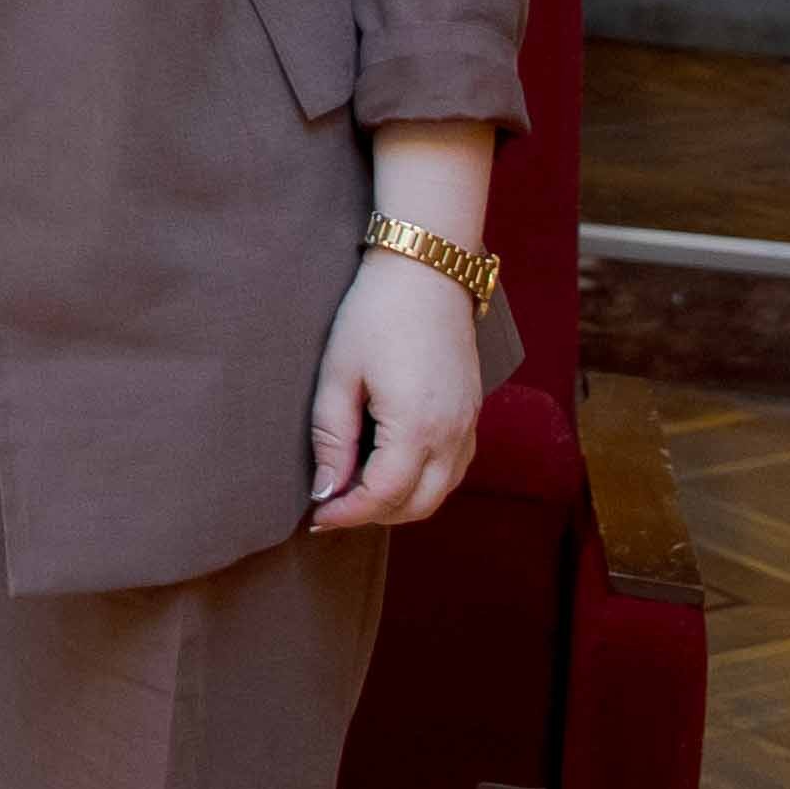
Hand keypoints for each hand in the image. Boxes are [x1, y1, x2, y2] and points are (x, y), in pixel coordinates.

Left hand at [307, 253, 485, 530]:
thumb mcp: (339, 374)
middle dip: (374, 516)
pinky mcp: (473, 413)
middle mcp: (452, 435)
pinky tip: (392, 467)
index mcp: (417, 428)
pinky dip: (425, 482)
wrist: (427, 271)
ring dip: (401, 502)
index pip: (383, 496)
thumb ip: (332, 437)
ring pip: (441, 492)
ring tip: (357, 489)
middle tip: (333, 506)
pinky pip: (455, 469)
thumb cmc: (376, 315)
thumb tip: (325, 490)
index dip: (347, 514)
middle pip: (418, 506)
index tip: (317, 517)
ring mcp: (469, 425)